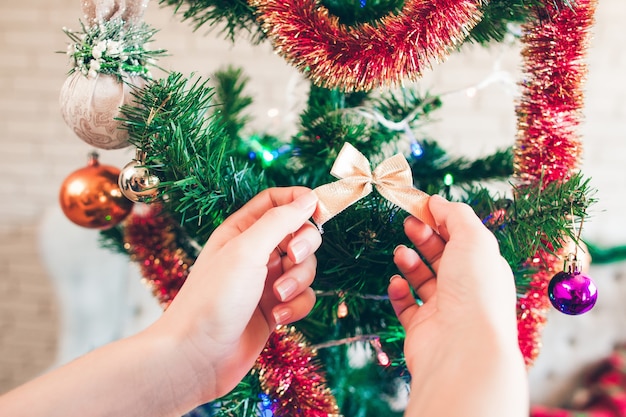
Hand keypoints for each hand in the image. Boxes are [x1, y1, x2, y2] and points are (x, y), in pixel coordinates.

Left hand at [153, 187, 321, 402]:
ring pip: (305, 268)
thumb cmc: (213, 298)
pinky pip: (302, 297)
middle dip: (304, 247)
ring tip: (278, 297)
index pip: (277, 201)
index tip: (319, 212)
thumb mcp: (247, 250)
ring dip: (298, 281)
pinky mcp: (274, 308)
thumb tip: (309, 198)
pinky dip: (296, 306)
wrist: (197, 356)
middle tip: (292, 258)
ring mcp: (265, 281)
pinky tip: (278, 318)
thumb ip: (280, 220)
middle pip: (298, 233)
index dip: (300, 201)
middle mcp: (255, 252)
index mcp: (242, 230)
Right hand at [388, 195, 527, 416]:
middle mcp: (467, 289)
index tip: (420, 207)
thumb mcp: (473, 238)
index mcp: (485, 268)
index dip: (442, 220)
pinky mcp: (422, 328)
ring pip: (422, 279)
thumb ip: (455, 214)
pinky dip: (399, 291)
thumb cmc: (474, 290)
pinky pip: (406, 305)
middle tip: (407, 224)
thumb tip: (437, 201)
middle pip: (442, 255)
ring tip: (401, 253)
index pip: (463, 238)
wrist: (463, 347)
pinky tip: (397, 282)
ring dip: (409, 261)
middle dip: (424, 237)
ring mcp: (444, 310)